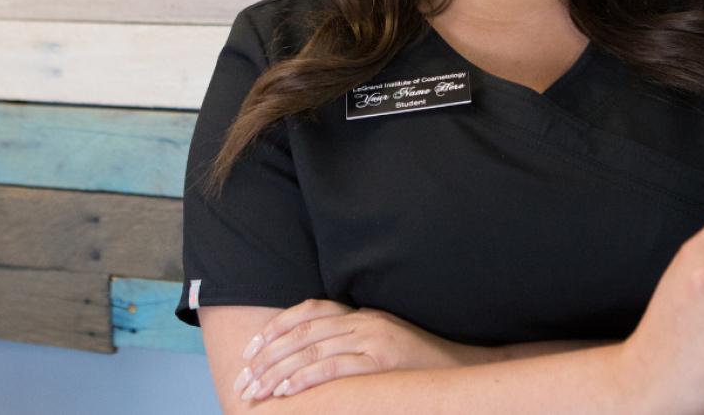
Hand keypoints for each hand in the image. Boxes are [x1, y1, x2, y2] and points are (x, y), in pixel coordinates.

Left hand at [233, 299, 466, 401]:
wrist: (460, 369)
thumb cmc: (419, 365)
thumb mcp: (385, 343)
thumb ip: (354, 342)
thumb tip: (312, 359)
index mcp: (363, 314)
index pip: (309, 311)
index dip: (276, 329)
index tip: (250, 351)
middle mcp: (365, 320)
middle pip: (303, 332)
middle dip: (267, 357)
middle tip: (243, 380)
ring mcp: (373, 339)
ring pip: (311, 350)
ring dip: (277, 372)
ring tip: (257, 392)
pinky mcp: (381, 361)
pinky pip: (332, 368)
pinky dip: (304, 379)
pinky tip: (285, 392)